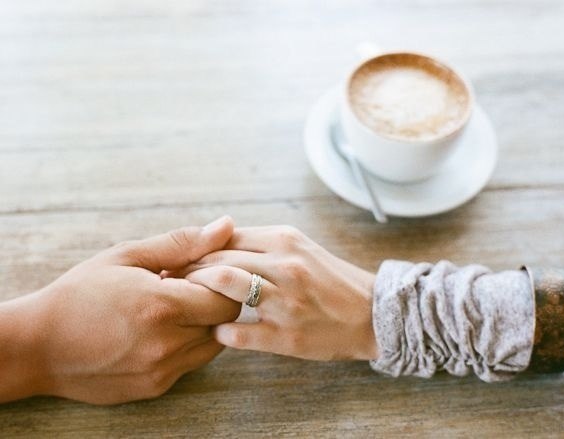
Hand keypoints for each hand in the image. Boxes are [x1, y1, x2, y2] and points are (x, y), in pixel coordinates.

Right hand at [0, 217, 240, 404]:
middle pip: (225, 322)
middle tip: (186, 288)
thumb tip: (226, 225)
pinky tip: (158, 330)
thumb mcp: (127, 257)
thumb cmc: (80, 294)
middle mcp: (167, 344)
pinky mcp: (156, 387)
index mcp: (162, 306)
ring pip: (212, 345)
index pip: (228, 297)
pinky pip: (191, 363)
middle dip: (215, 301)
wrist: (37, 346)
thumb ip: (183, 243)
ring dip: (203, 325)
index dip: (220, 281)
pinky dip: (186, 345)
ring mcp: (162, 371)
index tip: (196, 272)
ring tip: (171, 309)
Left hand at [184, 226, 377, 360]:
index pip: (224, 237)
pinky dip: (217, 331)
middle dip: (186, 270)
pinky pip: (237, 332)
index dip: (194, 248)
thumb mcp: (300, 247)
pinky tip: (213, 330)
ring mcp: (284, 301)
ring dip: (196, 294)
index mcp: (284, 240)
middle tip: (167, 280)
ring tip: (184, 301)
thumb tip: (216, 240)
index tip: (176, 259)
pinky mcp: (286, 336)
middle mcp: (283, 266)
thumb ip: (261, 243)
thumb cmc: (330, 279)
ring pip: (224, 287)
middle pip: (218, 259)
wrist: (370, 313)